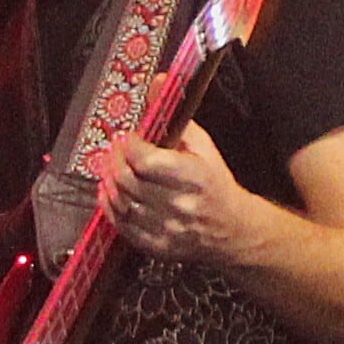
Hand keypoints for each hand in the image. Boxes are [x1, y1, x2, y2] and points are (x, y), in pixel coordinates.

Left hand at [101, 122, 257, 266]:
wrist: (233, 230)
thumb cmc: (217, 188)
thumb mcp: (207, 151)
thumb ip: (181, 126)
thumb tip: (158, 98)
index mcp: (196, 178)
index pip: (146, 159)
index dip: (129, 145)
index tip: (126, 137)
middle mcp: (180, 204)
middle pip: (128, 179)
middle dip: (115, 159)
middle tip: (115, 150)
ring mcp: (167, 227)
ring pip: (121, 201)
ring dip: (110, 181)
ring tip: (111, 169)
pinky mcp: (156, 245)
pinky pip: (121, 224)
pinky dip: (109, 206)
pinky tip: (110, 192)